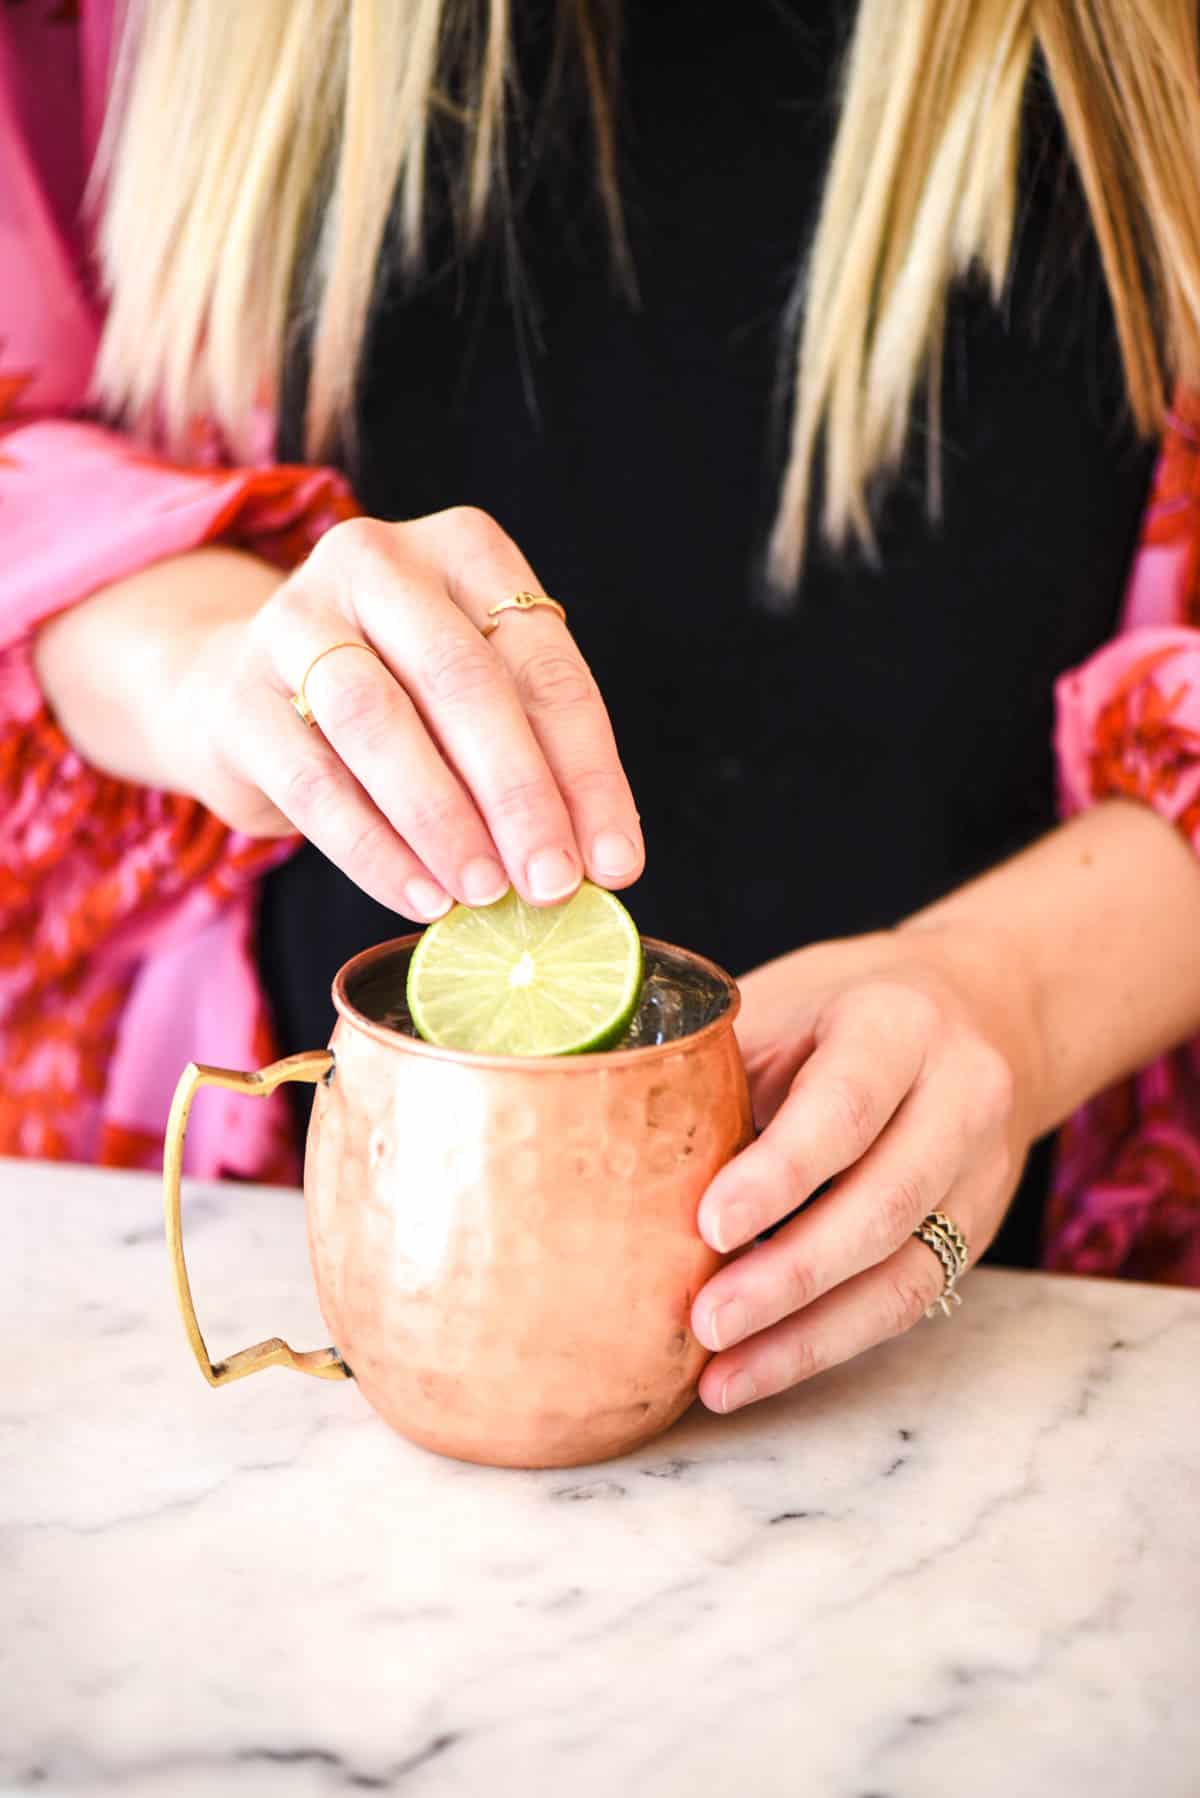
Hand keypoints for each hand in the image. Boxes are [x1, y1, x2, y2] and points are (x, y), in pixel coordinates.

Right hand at [174, 510, 642, 917]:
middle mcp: (376, 563)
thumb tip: (600, 862)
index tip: (616, 862)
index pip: (543, 662)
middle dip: (518, 793)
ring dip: (443, 819)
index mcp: (462, 549)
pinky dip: (374, 849)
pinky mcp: (238, 698)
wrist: (237, 690)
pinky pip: (314, 781)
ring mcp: (294, 622)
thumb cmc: (394, 698)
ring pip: (379, 721)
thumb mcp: (471, 701)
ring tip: (486, 894)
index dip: (587, 769)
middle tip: (553, 884)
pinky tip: (420, 898)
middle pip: (462, 679)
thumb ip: (534, 758)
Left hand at [690, 922, 1045, 1411]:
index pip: (845, 1106)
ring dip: (807, 1335)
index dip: (781, 1173)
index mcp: (899, 1023)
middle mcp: (961, 1096)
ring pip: (905, 1272)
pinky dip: (828, 1342)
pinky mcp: (975, 1231)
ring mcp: (979, 1171)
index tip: (711, 1225)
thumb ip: (724, 1069)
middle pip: (885, 1203)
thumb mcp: (786, 1004)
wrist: (983, 1007)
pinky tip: (759, 1368)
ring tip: (722, 1375)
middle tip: (704, 1321)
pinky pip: (908, 1300)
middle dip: (791, 1274)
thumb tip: (610, 1148)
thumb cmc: (845, 1006)